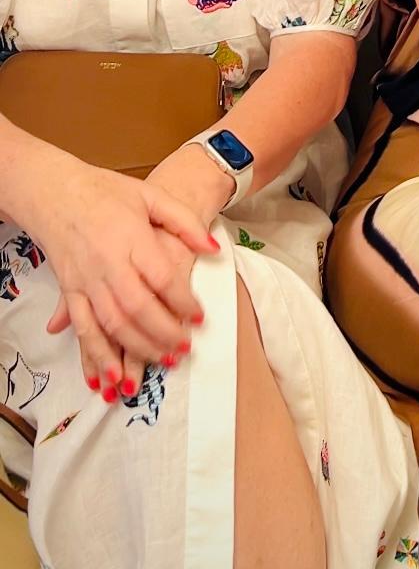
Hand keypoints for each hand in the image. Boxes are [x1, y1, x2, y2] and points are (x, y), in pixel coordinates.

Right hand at [38, 157, 217, 394]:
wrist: (56, 191)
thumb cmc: (106, 192)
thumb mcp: (151, 196)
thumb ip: (184, 222)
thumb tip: (213, 249)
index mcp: (131, 238)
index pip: (161, 276)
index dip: (182, 300)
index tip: (199, 317)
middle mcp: (107, 263)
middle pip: (137, 307)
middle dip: (163, 333)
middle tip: (185, 349)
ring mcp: (86, 281)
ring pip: (112, 324)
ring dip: (136, 349)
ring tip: (161, 363)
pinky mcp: (70, 292)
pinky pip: (83, 329)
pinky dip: (96, 356)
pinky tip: (111, 377)